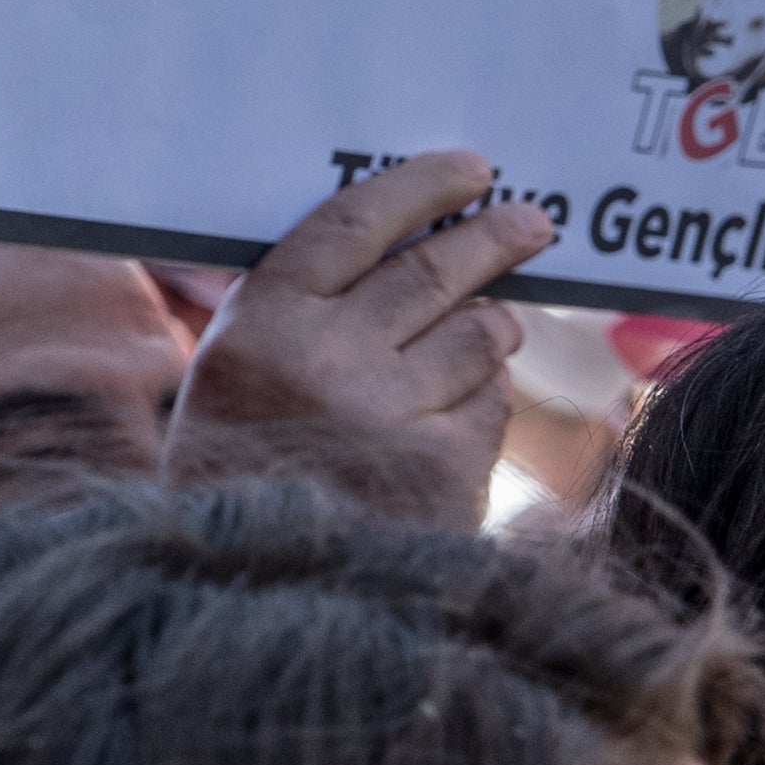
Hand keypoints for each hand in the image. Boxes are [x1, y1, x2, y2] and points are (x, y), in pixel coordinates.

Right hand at [171, 147, 550, 528]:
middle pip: (434, 271)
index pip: (352, 224)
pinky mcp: (439, 468)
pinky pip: (489, 405)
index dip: (419, 187)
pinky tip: (452, 418)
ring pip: (476, 336)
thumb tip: (409, 240)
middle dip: (495, 237)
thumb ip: (300, 311)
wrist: (251, 594)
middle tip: (533, 224)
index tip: (470, 170)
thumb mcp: (232, 379)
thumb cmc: (239, 473)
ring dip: (491, 329)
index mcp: (257, 327)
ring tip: (486, 333)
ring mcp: (384, 415)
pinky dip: (482, 401)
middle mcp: (321, 362)